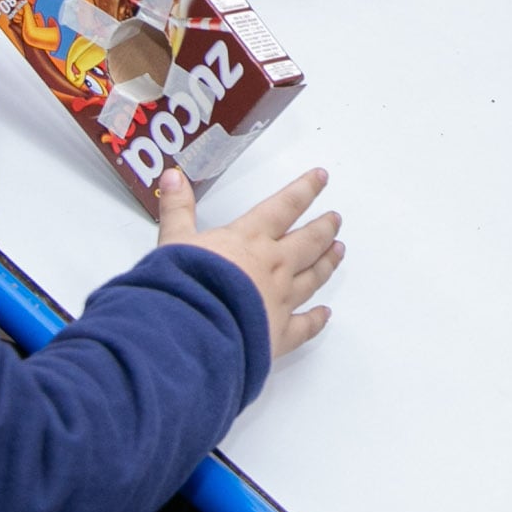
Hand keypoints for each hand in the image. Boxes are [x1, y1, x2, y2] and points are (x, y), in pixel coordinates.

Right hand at [155, 165, 341, 358]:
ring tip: (339, 251)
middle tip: (335, 219)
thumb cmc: (183, 287)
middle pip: (308, 241)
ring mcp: (280, 300)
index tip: (321, 178)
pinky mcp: (279, 334)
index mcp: (250, 239)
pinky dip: (317, 319)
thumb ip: (176, 209)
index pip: (284, 207)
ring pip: (313, 277)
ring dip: (327, 263)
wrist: (191, 334)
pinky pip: (305, 325)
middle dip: (323, 227)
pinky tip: (325, 313)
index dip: (304, 189)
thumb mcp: (173, 241)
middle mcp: (273, 266)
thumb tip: (172, 177)